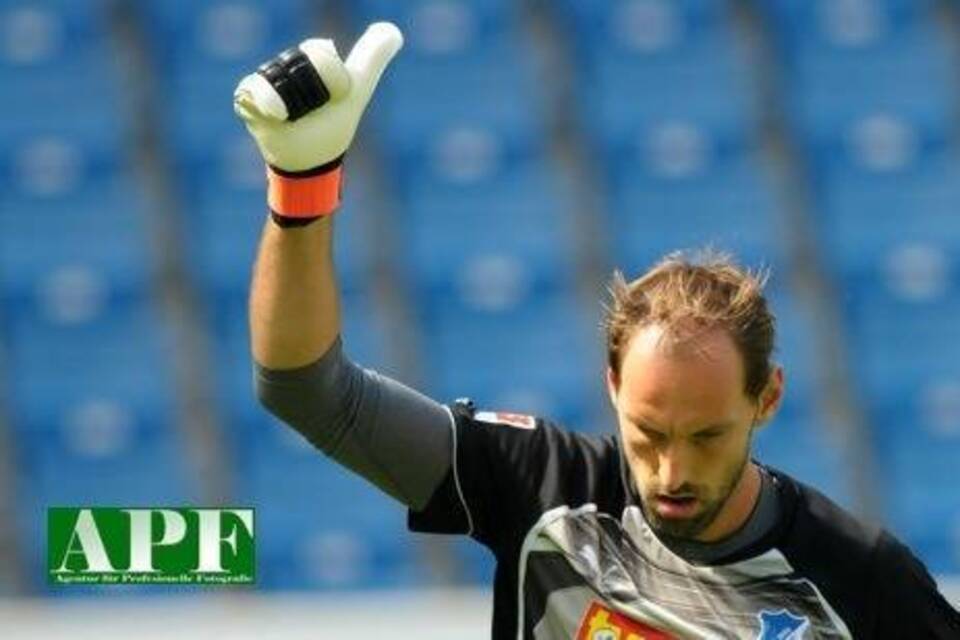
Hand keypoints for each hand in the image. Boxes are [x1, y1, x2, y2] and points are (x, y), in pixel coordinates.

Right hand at [233, 22, 402, 218]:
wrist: (307, 162)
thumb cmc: (332, 127)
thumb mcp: (356, 90)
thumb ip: (371, 59)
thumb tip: (394, 31)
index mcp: (313, 59)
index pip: (321, 54)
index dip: (334, 80)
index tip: (337, 96)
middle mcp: (287, 65)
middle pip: (297, 63)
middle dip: (311, 95)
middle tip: (310, 111)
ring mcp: (265, 78)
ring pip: (276, 78)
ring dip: (290, 105)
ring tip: (292, 117)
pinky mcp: (246, 94)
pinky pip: (254, 88)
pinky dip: (268, 106)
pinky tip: (275, 117)